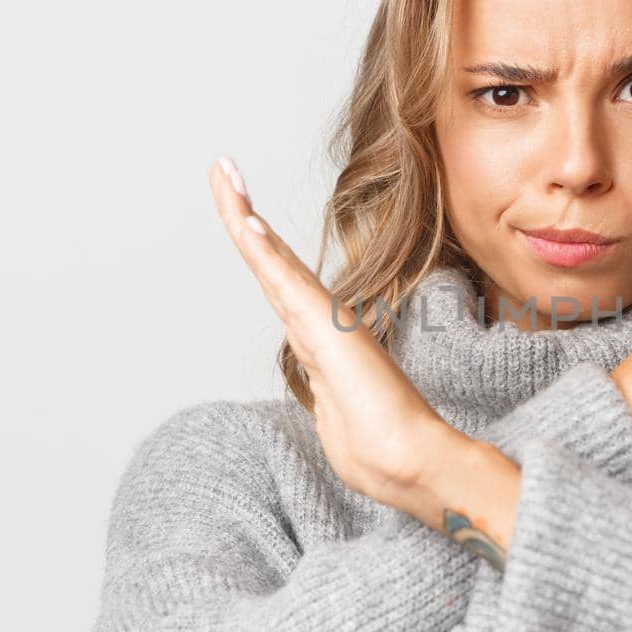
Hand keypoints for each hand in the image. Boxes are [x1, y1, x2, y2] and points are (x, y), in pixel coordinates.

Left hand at [209, 156, 461, 518]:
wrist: (410, 462)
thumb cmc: (380, 449)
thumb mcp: (336, 417)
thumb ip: (326, 392)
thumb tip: (322, 384)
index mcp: (315, 339)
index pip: (276, 282)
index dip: (257, 244)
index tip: (239, 209)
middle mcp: (316, 323)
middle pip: (268, 259)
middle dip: (242, 212)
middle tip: (222, 169)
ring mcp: (321, 324)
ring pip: (271, 262)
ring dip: (244, 218)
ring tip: (225, 176)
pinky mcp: (326, 332)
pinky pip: (287, 286)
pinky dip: (264, 252)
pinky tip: (246, 222)